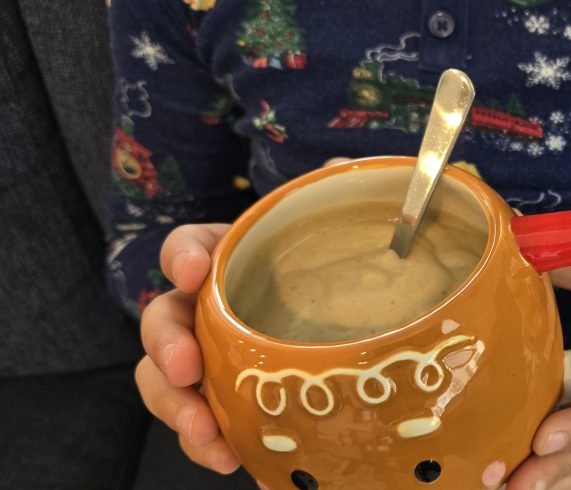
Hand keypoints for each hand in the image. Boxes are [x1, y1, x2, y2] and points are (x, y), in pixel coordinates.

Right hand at [135, 157, 351, 473]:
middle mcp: (208, 308)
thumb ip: (337, 197)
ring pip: (165, 379)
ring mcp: (211, 357)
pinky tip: (229, 457)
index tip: (193, 271)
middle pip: (162, 320)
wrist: (353, 340)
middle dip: (165, 343)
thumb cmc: (329, 272)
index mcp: (230, 260)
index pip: (189, 247)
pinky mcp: (223, 401)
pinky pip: (198, 423)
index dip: (182, 255)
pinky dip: (204, 442)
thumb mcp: (336, 233)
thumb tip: (344, 168)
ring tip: (204, 430)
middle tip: (187, 366)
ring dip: (175, 406)